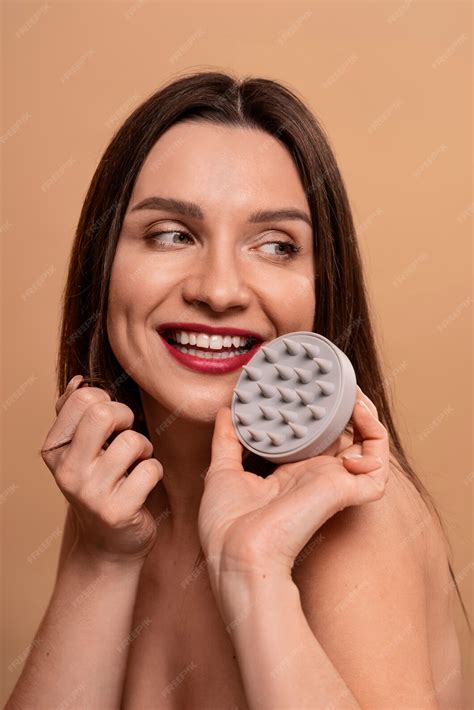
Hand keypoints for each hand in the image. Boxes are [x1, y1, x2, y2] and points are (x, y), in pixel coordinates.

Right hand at [41, 375, 162, 563]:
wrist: (110, 541)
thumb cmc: (101, 484)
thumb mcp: (80, 449)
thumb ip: (75, 413)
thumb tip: (78, 381)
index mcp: (54, 449)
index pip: (82, 398)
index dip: (107, 402)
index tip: (111, 421)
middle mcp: (67, 471)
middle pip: (104, 414)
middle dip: (126, 417)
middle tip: (127, 434)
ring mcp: (90, 493)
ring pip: (132, 441)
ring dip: (144, 448)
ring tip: (136, 463)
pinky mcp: (117, 511)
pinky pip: (151, 469)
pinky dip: (154, 472)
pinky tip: (143, 484)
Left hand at [198, 385, 388, 582]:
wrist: (237, 553)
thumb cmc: (227, 525)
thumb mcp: (222, 471)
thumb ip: (226, 441)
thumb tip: (225, 411)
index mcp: (291, 474)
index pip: (315, 438)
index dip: (319, 412)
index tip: (313, 385)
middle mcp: (316, 476)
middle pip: (346, 436)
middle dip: (347, 407)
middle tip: (339, 382)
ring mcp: (333, 483)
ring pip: (369, 445)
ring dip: (367, 416)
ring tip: (353, 393)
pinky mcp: (346, 491)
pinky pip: (378, 463)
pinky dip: (376, 437)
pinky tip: (360, 415)